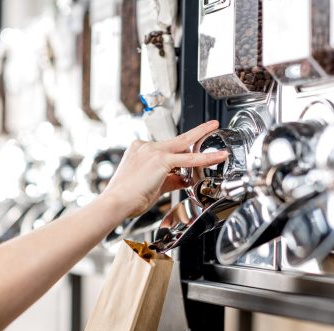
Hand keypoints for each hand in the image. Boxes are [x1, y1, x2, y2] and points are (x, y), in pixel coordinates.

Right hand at [102, 120, 226, 216]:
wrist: (115, 202)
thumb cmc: (128, 198)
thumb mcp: (153, 186)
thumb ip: (171, 180)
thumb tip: (184, 179)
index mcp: (140, 150)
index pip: (167, 149)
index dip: (183, 152)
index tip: (192, 149)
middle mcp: (145, 146)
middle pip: (178, 139)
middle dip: (197, 132)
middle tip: (211, 125)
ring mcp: (152, 151)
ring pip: (184, 144)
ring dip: (202, 138)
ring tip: (215, 132)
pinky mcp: (160, 159)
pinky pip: (189, 159)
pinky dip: (205, 158)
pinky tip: (218, 156)